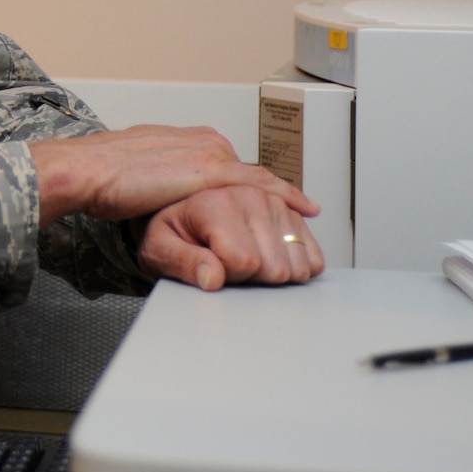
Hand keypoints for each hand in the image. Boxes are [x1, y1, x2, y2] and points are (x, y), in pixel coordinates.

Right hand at [27, 125, 315, 225]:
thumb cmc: (102, 174)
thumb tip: (167, 192)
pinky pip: (259, 186)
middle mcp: (204, 140)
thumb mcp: (140, 174)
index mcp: (188, 139)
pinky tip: (304, 209)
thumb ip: (162, 180)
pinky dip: (286, 197)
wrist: (89, 170)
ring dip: (285, 201)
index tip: (273, 200)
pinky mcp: (211, 172)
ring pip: (261, 180)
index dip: (256, 187)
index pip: (234, 165)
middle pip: (252, 174)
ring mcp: (210, 153)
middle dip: (276, 197)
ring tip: (307, 219)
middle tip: (300, 217)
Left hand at [134, 185, 325, 290]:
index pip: (245, 261)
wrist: (171, 204)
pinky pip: (313, 253)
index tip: (212, 265)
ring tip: (247, 257)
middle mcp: (248, 193)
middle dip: (254, 276)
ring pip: (298, 263)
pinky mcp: (288, 209)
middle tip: (228, 262)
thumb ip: (183, 263)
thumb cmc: (168, 228)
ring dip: (276, 270)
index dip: (229, 275)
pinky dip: (298, 264)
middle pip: (275, 266)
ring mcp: (272, 199)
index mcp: (215, 202)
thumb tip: (213, 278)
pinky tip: (271, 258)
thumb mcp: (159, 249)